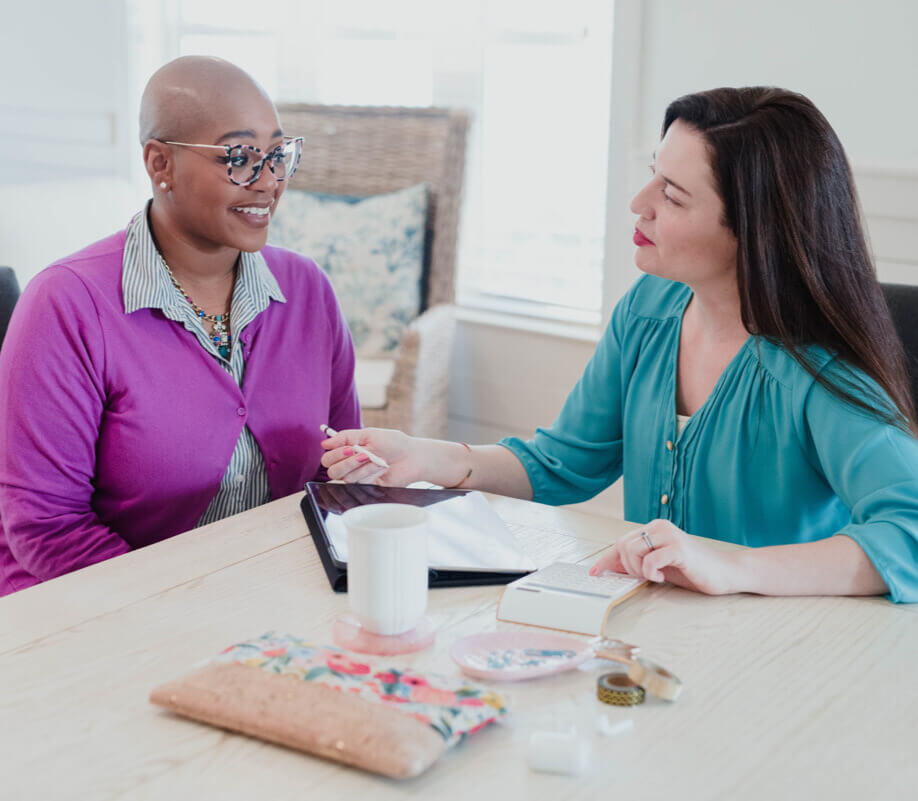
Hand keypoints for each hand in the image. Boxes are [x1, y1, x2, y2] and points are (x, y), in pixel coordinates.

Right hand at [320, 427, 426, 485]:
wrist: (412, 457)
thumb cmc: (393, 443)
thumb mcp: (368, 434)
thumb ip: (345, 437)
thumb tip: (324, 442)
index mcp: (348, 452)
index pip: (328, 458)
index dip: (335, 454)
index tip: (349, 447)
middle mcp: (350, 466)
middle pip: (332, 472)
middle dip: (347, 462)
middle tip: (363, 454)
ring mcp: (358, 478)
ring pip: (346, 478)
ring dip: (363, 467)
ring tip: (378, 459)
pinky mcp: (368, 488)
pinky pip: (360, 484)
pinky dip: (371, 473)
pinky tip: (382, 467)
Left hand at [589, 519, 737, 595]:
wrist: (725, 573)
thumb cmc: (693, 570)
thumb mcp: (660, 565)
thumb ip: (638, 562)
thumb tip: (610, 567)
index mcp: (654, 529)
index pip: (621, 542)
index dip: (606, 559)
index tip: (594, 573)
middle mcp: (659, 527)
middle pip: (622, 545)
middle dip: (626, 567)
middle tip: (645, 577)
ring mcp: (669, 535)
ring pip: (631, 550)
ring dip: (638, 569)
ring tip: (655, 576)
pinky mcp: (678, 548)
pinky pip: (649, 559)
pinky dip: (651, 572)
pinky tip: (663, 576)